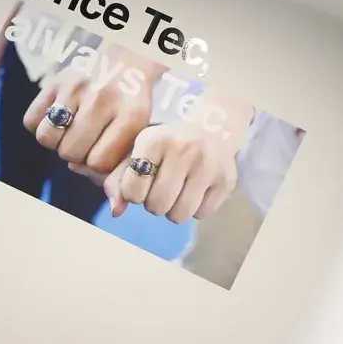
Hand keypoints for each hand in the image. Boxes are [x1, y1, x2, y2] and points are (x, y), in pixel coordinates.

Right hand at [22, 62, 153, 175]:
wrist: (125, 64)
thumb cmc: (130, 112)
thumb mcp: (135, 141)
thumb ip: (124, 177)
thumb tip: (116, 212)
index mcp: (131, 116)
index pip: (98, 164)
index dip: (97, 165)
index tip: (104, 152)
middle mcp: (103, 98)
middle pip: (70, 154)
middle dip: (76, 154)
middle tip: (87, 141)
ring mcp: (77, 86)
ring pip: (47, 139)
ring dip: (56, 141)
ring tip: (71, 132)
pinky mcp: (55, 79)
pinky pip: (31, 120)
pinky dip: (40, 124)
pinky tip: (58, 119)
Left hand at [104, 121, 237, 223]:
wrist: (210, 128)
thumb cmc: (164, 146)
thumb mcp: (137, 153)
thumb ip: (117, 182)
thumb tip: (116, 212)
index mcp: (154, 140)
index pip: (132, 192)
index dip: (134, 194)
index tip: (142, 183)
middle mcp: (183, 148)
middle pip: (157, 206)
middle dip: (154, 204)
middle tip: (162, 188)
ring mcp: (208, 164)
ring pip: (180, 215)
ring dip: (174, 210)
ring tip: (178, 191)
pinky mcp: (226, 179)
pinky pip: (201, 214)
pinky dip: (195, 209)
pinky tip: (196, 189)